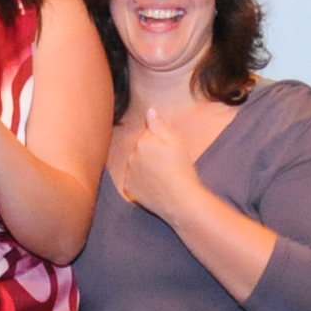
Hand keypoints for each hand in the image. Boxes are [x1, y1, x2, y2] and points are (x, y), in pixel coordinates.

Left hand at [112, 103, 200, 222]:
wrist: (181, 201)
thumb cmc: (182, 170)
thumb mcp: (176, 143)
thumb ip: (160, 125)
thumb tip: (149, 109)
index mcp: (143, 141)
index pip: (149, 134)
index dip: (161, 142)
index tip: (170, 152)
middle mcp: (131, 155)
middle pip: (141, 149)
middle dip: (151, 153)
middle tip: (168, 165)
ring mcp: (128, 172)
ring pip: (136, 164)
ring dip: (144, 166)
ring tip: (162, 176)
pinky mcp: (129, 188)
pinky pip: (133, 180)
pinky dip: (141, 181)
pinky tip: (154, 186)